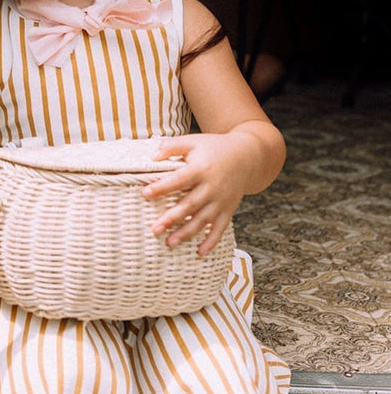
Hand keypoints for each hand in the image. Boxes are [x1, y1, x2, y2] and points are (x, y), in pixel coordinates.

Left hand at [143, 132, 253, 255]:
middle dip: (172, 218)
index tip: (145, 194)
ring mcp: (222, 200)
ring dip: (186, 233)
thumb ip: (172, 146)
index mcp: (201, 168)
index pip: (179, 179)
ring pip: (203, 220)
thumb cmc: (214, 147)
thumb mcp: (193, 141)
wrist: (248, 156)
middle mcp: (212, 186)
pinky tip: (200, 252)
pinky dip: (211, 241)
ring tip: (170, 243)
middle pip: (190, 204)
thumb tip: (153, 157)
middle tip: (155, 229)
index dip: (162, 187)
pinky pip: (220, 228)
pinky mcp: (229, 209)